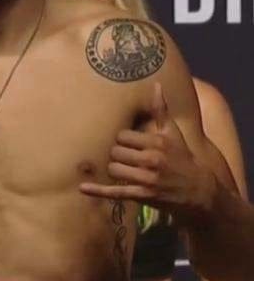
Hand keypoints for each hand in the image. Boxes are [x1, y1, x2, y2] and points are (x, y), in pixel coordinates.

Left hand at [81, 82, 217, 219]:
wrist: (199, 190)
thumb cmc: (183, 157)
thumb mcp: (174, 133)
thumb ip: (161, 110)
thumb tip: (156, 85)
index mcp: (157, 142)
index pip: (122, 136)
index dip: (123, 141)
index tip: (131, 144)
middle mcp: (152, 159)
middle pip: (115, 152)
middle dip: (119, 155)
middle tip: (129, 159)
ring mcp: (147, 178)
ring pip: (113, 169)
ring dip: (116, 170)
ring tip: (127, 171)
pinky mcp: (143, 195)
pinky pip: (115, 191)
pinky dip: (98, 191)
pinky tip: (82, 188)